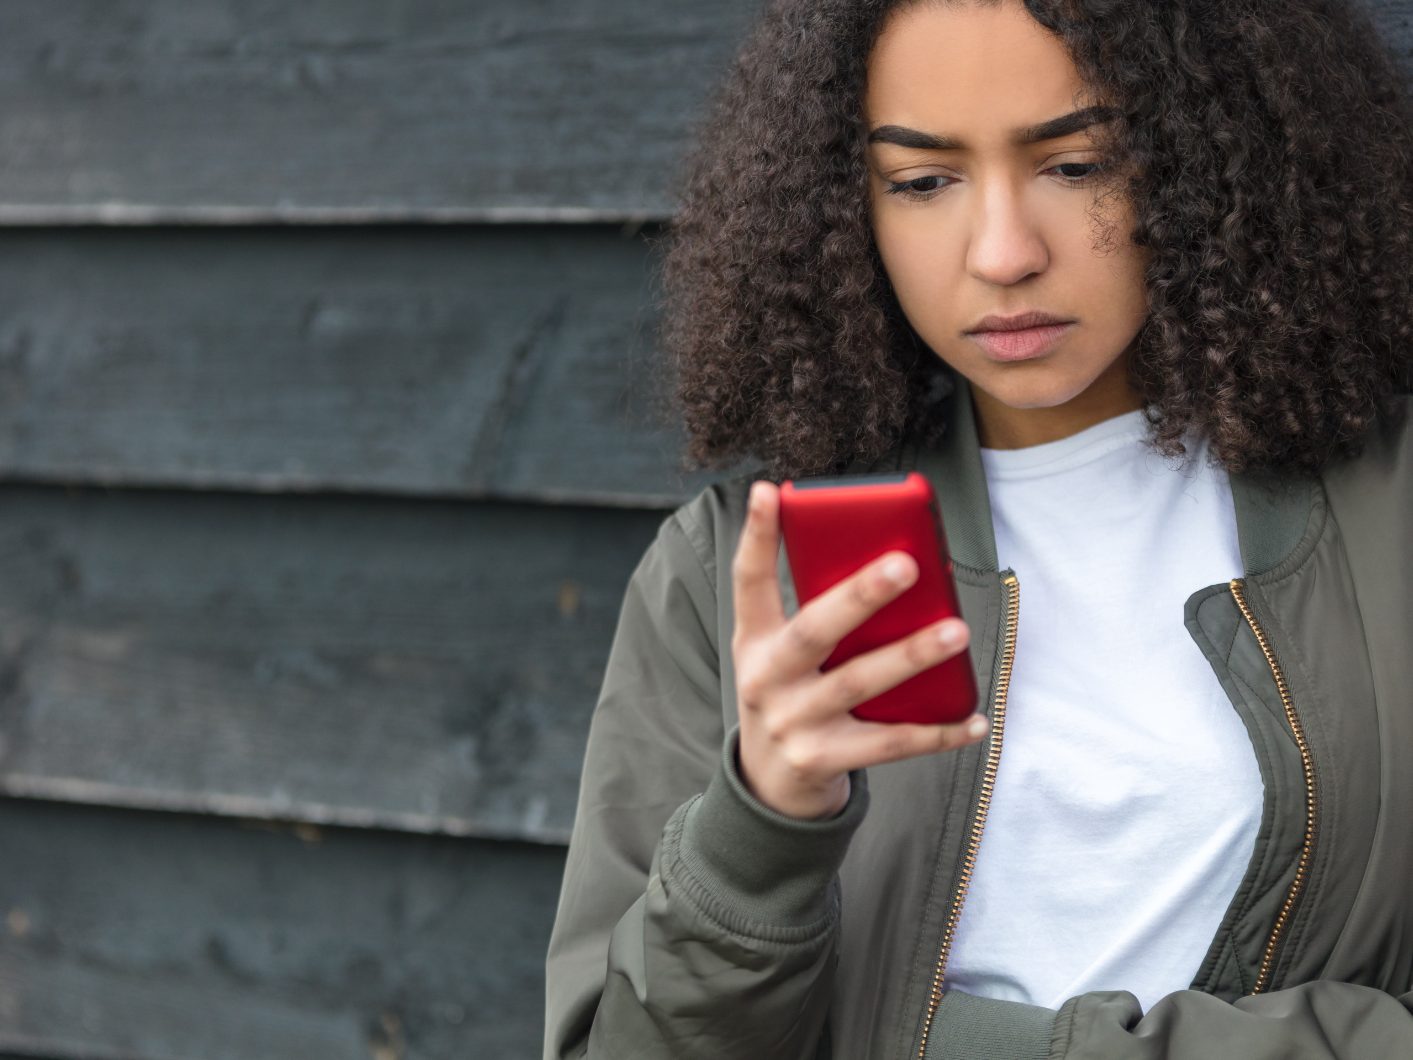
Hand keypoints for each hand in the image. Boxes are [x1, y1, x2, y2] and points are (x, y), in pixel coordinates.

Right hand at [731, 481, 988, 820]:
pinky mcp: (822, 760)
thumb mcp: (783, 655)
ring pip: (858, 683)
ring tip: (956, 631)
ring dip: (911, 656)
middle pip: (814, 630)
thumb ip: (822, 616)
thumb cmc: (792, 696)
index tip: (770, 491)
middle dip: (860, 596)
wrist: (768, 786)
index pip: (748, 581)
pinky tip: (974, 719)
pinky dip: (936, 732)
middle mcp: (766, 678)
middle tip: (906, 564)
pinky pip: (889, 743)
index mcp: (755, 640)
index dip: (758, 536)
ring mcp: (793, 722)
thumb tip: (892, 569)